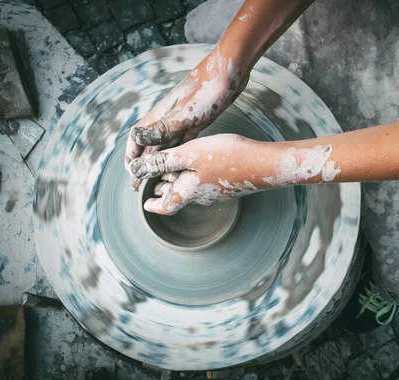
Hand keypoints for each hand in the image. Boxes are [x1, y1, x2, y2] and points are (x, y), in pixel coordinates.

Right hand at [125, 47, 248, 189]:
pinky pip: (183, 141)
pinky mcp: (197, 119)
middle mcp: (168, 117)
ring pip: (166, 145)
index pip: (137, 138)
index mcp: (161, 115)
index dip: (133, 157)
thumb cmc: (208, 88)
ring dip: (160, 162)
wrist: (231, 70)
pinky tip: (180, 163)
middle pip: (150, 145)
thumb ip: (162, 128)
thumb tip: (136, 138)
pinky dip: (178, 154)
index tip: (131, 175)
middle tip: (139, 186)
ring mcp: (183, 118)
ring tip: (158, 180)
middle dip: (144, 165)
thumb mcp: (186, 113)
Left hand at [128, 134, 265, 214]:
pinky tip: (201, 163)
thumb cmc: (226, 157)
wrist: (263, 165)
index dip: (152, 204)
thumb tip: (135, 170)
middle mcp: (201, 198)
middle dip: (164, 189)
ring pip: (192, 190)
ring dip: (180, 182)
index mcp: (187, 192)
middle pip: (177, 197)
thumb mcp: (188, 154)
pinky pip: (206, 184)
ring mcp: (217, 193)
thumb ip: (161, 162)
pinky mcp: (229, 187)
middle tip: (153, 180)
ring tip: (174, 168)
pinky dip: (196, 177)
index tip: (145, 202)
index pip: (164, 206)